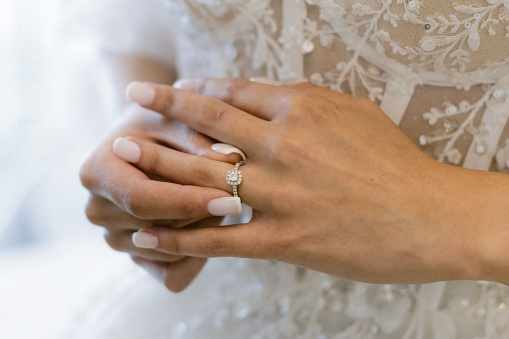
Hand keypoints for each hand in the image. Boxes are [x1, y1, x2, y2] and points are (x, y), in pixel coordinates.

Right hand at [80, 104, 239, 290]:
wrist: (151, 142)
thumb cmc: (165, 125)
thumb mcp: (178, 120)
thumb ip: (200, 138)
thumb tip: (232, 160)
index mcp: (96, 172)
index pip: (140, 199)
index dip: (188, 202)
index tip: (231, 198)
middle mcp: (97, 210)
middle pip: (158, 226)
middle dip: (202, 213)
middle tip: (239, 193)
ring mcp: (114, 238)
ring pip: (170, 251)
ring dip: (203, 231)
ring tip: (221, 200)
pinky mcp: (136, 258)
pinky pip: (174, 273)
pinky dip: (198, 255)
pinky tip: (212, 225)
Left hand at [124, 78, 490, 283]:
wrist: (431, 216)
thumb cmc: (397, 163)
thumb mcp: (356, 114)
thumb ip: (309, 103)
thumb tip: (271, 98)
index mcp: (304, 110)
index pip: (236, 94)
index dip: (198, 91)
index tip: (174, 93)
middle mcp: (285, 146)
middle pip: (209, 125)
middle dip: (163, 111)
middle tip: (130, 107)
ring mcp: (280, 193)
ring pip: (203, 178)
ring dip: (157, 168)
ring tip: (120, 159)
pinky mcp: (284, 239)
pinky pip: (220, 239)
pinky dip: (179, 238)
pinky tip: (146, 236)